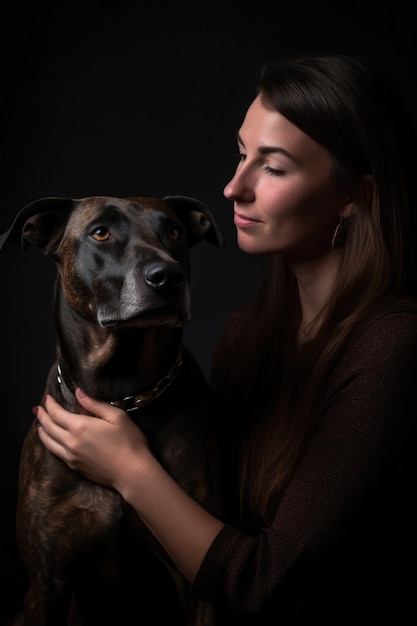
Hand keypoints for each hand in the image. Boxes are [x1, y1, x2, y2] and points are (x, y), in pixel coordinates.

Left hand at [35, 389, 149, 490]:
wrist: (132, 472)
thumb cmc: (129, 442)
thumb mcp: (116, 416)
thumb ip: (94, 404)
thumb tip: (78, 393)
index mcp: (80, 426)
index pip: (57, 413)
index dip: (50, 404)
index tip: (47, 398)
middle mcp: (71, 442)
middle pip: (49, 427)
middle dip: (42, 416)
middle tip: (37, 408)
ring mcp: (71, 456)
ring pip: (49, 442)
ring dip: (42, 431)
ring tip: (39, 424)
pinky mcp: (75, 467)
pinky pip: (56, 453)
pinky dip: (49, 444)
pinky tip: (51, 441)